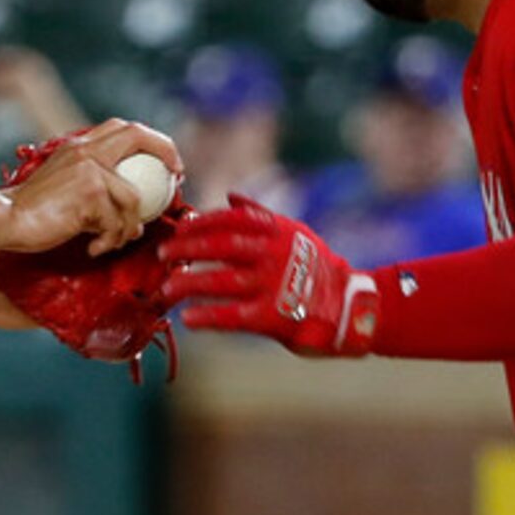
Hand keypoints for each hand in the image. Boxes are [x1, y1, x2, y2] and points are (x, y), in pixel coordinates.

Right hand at [2, 116, 182, 256]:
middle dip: (167, 154)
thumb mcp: (63, 183)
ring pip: (132, 198)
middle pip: (139, 137)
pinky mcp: (90, 194)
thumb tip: (127, 200)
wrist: (6, 220)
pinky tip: (94, 248)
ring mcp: (89, 170)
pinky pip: (116, 223)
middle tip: (175, 182)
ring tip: (113, 241)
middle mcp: (86, 150)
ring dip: (128, 227)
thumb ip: (91, 179)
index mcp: (79, 145)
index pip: (124, 128)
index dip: (153, 142)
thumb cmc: (32, 210)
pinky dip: (109, 240)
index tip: (167, 165)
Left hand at [160, 195, 378, 355]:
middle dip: (187, 248)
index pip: (232, 219)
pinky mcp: (274, 317)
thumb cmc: (317, 268)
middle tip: (163, 253)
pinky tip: (188, 319)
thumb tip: (230, 195)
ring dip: (190, 283)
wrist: (351, 306)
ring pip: (222, 281)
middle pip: (221, 246)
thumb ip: (261, 215)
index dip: (202, 222)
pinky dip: (209, 317)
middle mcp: (274, 254)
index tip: (180, 227)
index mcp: (278, 230)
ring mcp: (273, 285)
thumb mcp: (295, 233)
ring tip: (168, 288)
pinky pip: (233, 316)